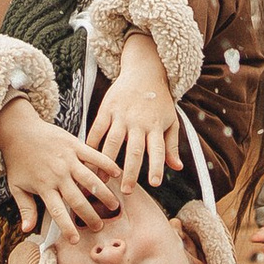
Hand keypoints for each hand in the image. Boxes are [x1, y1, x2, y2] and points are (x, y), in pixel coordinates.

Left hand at [1, 102, 123, 231]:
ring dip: (104, 194)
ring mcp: (68, 159)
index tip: (75, 240)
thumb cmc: (17, 159)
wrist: (19, 129)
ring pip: (90, 180)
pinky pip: (94, 156)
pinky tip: (117, 174)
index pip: (58, 212)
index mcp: (44, 186)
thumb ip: (25, 208)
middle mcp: (58, 175)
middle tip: (100, 227)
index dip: (67, 227)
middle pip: (78, 200)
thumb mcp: (16, 186)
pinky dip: (107, 164)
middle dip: (90, 216)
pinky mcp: (75, 145)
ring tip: (114, 206)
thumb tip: (27, 230)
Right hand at [88, 27, 180, 187]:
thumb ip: (171, 145)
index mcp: (156, 127)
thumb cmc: (160, 101)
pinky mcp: (107, 109)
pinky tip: (86, 158)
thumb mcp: (171, 121)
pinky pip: (97, 129)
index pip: (158, 150)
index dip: (157, 166)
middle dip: (129, 172)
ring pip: (113, 142)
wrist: (144, 71)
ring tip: (101, 180)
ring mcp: (121, 115)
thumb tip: (177, 168)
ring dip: (106, 162)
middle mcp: (139, 122)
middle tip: (125, 192)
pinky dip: (91, 144)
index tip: (155, 184)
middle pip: (134, 150)